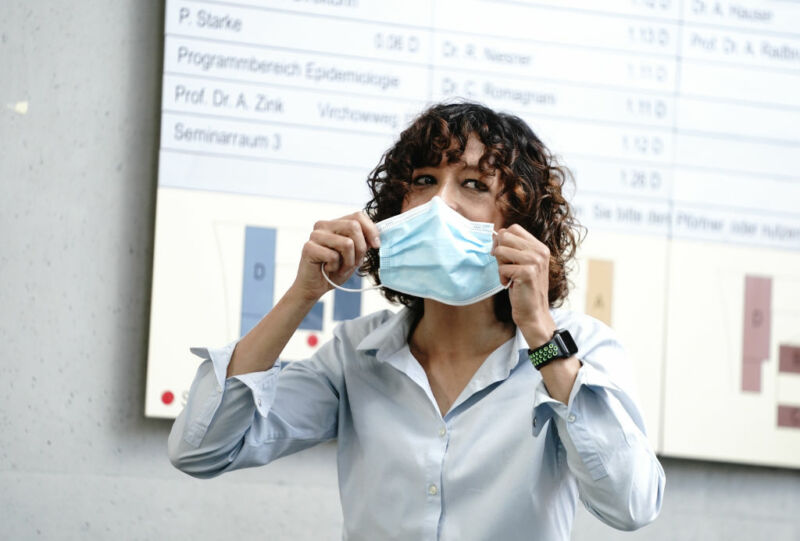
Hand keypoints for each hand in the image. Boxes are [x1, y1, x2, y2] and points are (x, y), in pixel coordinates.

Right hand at [292, 211, 380, 301]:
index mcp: (335, 223)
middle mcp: (324, 225)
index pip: (358, 216)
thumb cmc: (335, 270)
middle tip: (355, 263)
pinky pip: (333, 256)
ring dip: (349, 262)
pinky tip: (328, 269)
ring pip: (347, 243)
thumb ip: (364, 242)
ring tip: (340, 268)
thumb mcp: (355, 255)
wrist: (315, 286)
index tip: (376, 246)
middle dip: (360, 249)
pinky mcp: (308, 247)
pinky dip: (335, 267)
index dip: (371, 230)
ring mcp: (315, 235)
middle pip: (354, 226)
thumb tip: (377, 237)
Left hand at [492, 224, 555, 345]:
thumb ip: (512, 248)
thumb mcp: (521, 264)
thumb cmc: (524, 289)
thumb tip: (495, 234)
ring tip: (510, 276)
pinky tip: (511, 285)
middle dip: (499, 252)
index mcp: (539, 247)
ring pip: (500, 251)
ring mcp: (535, 261)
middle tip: (507, 268)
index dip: (502, 240)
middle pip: (504, 236)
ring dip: (500, 266)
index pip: (513, 228)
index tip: (503, 255)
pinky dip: (502, 278)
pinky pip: (502, 268)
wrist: (534, 313)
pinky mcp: (527, 273)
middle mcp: (540, 251)